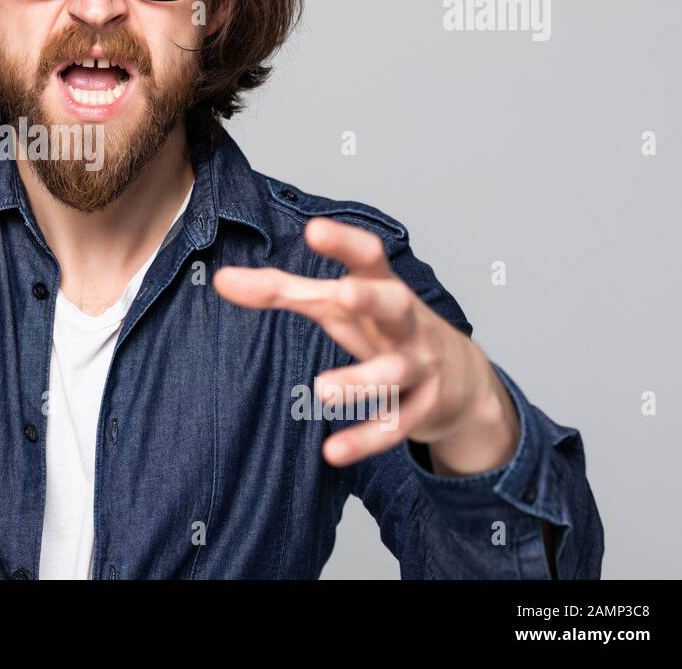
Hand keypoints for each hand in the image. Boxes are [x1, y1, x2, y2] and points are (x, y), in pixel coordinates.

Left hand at [212, 216, 517, 472]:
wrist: (461, 379)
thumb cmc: (382, 326)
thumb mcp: (335, 306)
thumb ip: (281, 290)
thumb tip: (221, 280)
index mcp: (383, 288)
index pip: (370, 257)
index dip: (344, 243)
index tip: (315, 229)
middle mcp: (406, 323)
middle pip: (395, 305)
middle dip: (371, 299)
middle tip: (341, 294)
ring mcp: (418, 366)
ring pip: (394, 373)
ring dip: (361, 381)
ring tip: (321, 390)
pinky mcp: (421, 409)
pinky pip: (395, 425)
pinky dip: (365, 440)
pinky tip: (333, 452)